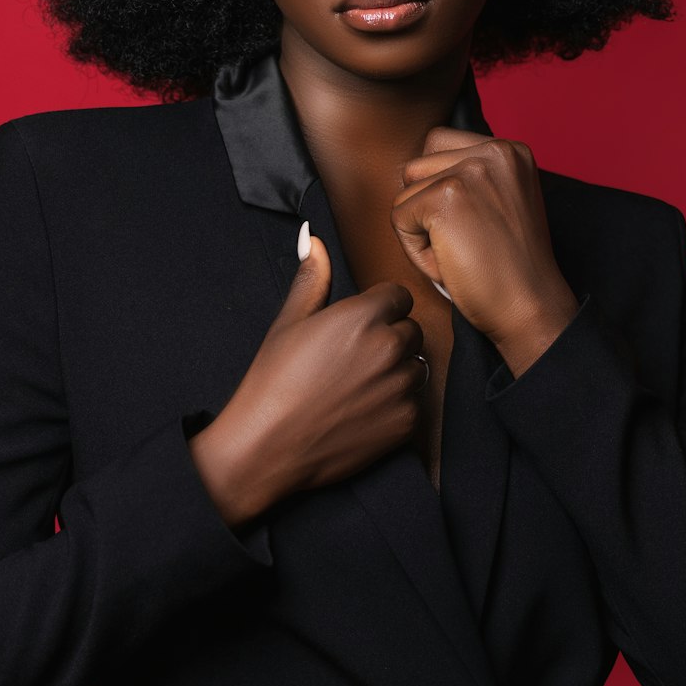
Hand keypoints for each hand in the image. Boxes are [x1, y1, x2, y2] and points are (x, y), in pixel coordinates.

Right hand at [197, 233, 429, 515]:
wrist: (268, 447)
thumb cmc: (273, 382)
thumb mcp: (289, 321)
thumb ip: (312, 277)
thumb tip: (312, 238)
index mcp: (363, 316)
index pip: (399, 296)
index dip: (379, 308)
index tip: (358, 326)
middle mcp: (389, 347)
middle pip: (411, 330)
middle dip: (390, 338)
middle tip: (353, 359)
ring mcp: (401, 387)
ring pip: (417, 366)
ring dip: (397, 371)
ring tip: (358, 386)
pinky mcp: (406, 423)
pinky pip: (415, 403)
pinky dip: (397, 405)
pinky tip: (363, 411)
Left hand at [390, 128, 579, 373]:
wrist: (531, 307)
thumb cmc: (509, 266)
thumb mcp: (499, 202)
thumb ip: (466, 177)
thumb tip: (406, 168)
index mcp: (510, 149)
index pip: (438, 144)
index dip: (439, 189)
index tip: (472, 224)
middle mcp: (495, 149)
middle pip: (417, 167)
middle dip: (427, 208)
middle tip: (466, 242)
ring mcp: (471, 170)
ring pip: (405, 193)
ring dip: (420, 229)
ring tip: (460, 251)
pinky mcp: (446, 196)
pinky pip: (399, 219)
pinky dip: (416, 251)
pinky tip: (451, 264)